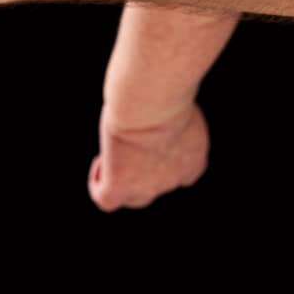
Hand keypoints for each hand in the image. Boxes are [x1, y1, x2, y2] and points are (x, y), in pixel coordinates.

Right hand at [87, 102, 209, 211]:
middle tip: (131, 144)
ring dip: (121, 180)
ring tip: (111, 155)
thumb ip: (173, 109)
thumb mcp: (178, 100)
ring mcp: (147, 189)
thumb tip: (161, 99)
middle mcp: (173, 180)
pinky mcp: (120, 188)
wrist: (150, 105)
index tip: (153, 139)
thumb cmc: (165, 93)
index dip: (165, 160)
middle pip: (157, 187)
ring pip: (133, 198)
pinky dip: (98, 184)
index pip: (183, 173)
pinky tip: (99, 162)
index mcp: (194, 159)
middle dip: (143, 170)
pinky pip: (106, 199)